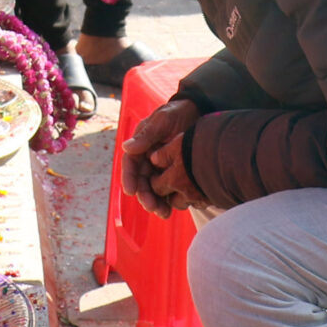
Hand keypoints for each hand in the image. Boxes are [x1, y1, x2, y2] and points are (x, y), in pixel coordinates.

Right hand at [120, 96, 199, 217]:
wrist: (199, 113)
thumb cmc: (177, 112)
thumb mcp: (162, 121)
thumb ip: (146, 135)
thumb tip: (126, 148)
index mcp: (140, 146)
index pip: (130, 165)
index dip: (129, 178)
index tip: (131, 191)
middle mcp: (147, 158)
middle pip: (142, 181)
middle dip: (145, 196)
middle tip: (153, 207)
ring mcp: (161, 167)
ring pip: (155, 188)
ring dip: (157, 202)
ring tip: (164, 213)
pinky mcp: (174, 172)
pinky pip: (170, 188)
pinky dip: (170, 199)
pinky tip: (176, 208)